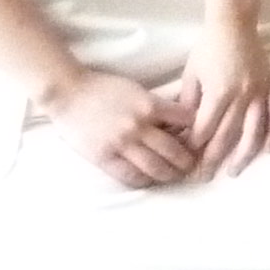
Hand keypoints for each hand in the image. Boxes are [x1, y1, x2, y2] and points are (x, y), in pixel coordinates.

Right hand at [38, 68, 196, 188]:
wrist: (68, 93)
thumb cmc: (105, 89)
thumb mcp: (138, 91)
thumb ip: (157, 106)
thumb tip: (179, 122)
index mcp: (150, 105)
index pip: (187, 121)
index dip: (197, 131)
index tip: (201, 139)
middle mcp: (139, 126)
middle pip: (175, 150)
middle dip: (188, 160)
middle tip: (194, 165)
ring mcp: (121, 143)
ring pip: (155, 167)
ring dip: (170, 174)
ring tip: (176, 176)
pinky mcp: (104, 157)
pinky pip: (130, 175)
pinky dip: (144, 180)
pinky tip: (150, 180)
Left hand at [160, 18, 269, 177]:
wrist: (235, 24)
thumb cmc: (208, 48)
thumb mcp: (191, 75)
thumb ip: (188, 104)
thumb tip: (182, 131)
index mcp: (219, 92)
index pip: (205, 130)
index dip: (194, 149)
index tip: (185, 162)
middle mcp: (242, 96)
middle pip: (227, 137)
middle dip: (212, 160)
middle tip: (202, 178)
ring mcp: (260, 93)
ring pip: (254, 132)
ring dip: (244, 155)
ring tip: (234, 171)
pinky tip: (268, 150)